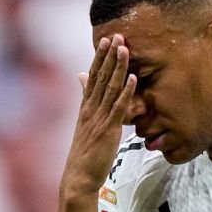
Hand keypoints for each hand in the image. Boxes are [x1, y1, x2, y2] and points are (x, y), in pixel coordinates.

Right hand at [62, 33, 136, 198]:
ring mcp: (99, 118)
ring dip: (118, 67)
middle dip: (109, 56)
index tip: (106, 40)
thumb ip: (85, 98)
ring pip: (109, 87)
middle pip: (100, 77)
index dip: (100, 57)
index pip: (92, 76)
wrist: (79, 176)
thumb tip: (81, 76)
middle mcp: (90, 109)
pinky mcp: (109, 130)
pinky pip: (119, 107)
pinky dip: (126, 91)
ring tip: (125, 49)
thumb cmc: (84, 152)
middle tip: (116, 35)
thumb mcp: (84, 122)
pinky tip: (133, 78)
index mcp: (85, 107)